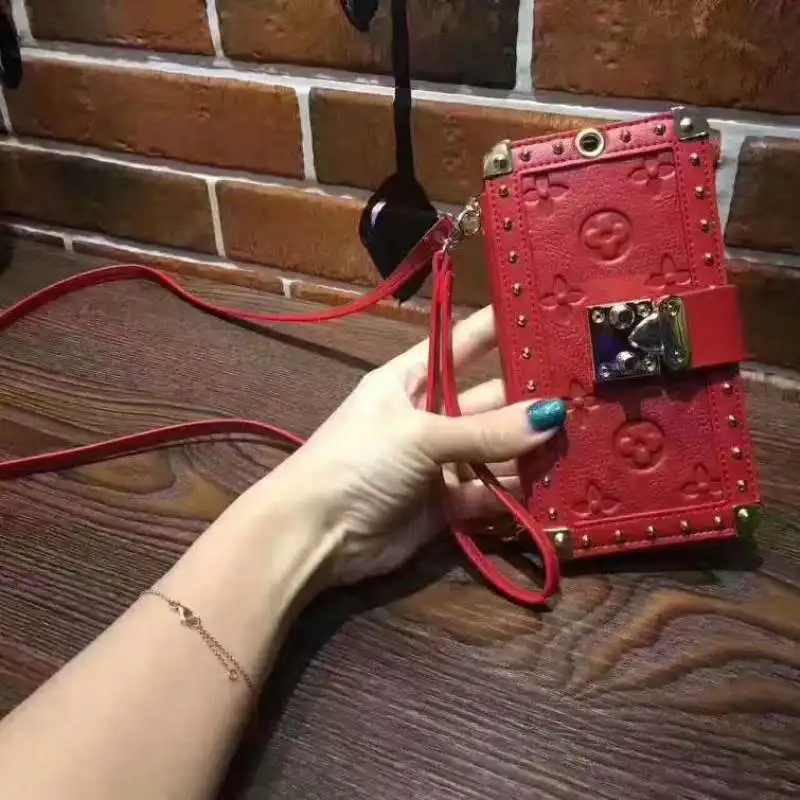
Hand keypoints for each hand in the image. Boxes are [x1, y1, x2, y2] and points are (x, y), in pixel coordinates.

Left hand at [262, 306, 566, 584]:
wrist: (316, 534)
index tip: (549, 314)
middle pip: (489, 401)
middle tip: (587, 396)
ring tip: (581, 446)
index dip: (501, 328)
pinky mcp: (445, 504)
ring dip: (528, 452)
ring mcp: (437, 462)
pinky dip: (513, 495)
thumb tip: (551, 416)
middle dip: (530, 401)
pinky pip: (488, 493)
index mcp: (410, 379)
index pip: (463, 342)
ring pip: (494, 451)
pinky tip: (552, 491)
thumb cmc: (358, 461)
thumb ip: (485, 430)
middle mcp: (427, 415)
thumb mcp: (420, 435)